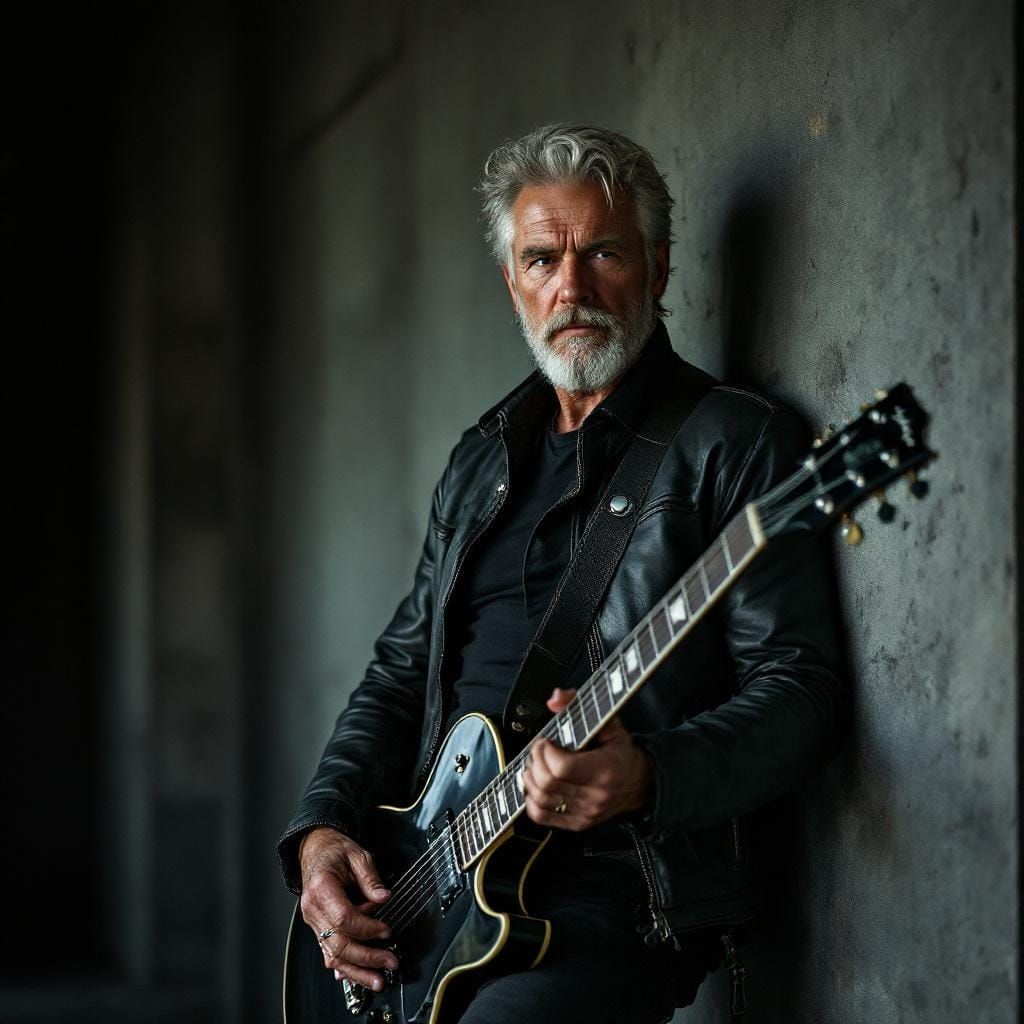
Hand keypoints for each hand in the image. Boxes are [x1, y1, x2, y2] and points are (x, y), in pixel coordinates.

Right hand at [298, 828, 398, 990]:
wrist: (315, 849)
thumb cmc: (334, 851)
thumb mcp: (357, 855)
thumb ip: (371, 878)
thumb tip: (384, 898)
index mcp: (321, 887)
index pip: (343, 918)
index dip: (367, 928)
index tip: (386, 930)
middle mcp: (313, 909)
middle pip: (338, 943)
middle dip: (366, 957)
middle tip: (389, 962)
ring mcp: (313, 921)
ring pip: (332, 955)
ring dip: (356, 971)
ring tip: (377, 980)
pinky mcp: (318, 928)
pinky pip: (328, 952)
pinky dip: (343, 967)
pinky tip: (357, 975)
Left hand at [522, 687, 652, 830]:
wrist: (638, 783)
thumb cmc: (620, 751)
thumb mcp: (607, 722)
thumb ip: (579, 705)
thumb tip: (556, 699)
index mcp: (605, 770)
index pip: (562, 767)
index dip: (545, 751)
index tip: (546, 740)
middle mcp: (596, 796)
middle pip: (547, 782)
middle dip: (535, 760)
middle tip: (539, 750)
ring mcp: (586, 813)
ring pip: (541, 799)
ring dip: (530, 778)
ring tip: (536, 764)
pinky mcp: (577, 823)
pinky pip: (541, 816)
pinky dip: (530, 799)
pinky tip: (536, 784)